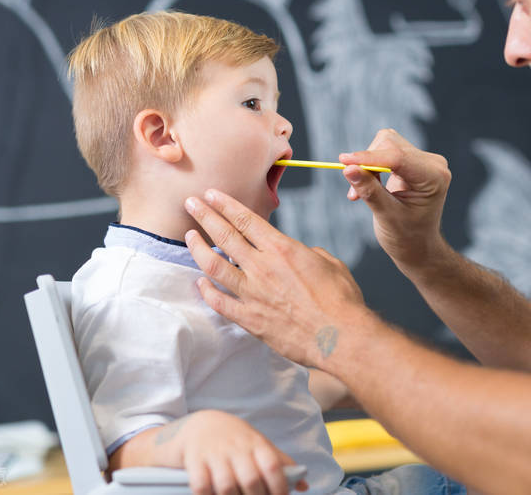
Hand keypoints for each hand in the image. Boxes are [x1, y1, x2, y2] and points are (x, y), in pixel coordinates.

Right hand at [121, 410, 305, 494]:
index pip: (273, 466)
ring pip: (227, 486)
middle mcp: (236, 448)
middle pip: (251, 479)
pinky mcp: (195, 462)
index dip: (280, 487)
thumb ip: (281, 464)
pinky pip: (201, 486)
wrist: (201, 425)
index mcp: (256, 444)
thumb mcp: (260, 446)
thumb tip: (305, 486)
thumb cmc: (237, 441)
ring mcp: (215, 455)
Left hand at [184, 189, 365, 367]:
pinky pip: (219, 302)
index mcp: (282, 248)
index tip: (211, 194)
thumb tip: (303, 253)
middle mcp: (262, 267)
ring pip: (214, 266)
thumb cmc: (341, 300)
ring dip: (198, 248)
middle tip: (190, 203)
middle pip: (225, 235)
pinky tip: (200, 282)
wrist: (339, 336)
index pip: (246, 219)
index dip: (225, 204)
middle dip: (205, 216)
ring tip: (189, 236)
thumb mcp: (330, 263)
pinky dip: (207, 291)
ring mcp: (253, 293)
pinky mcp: (250, 319)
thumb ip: (310, 253)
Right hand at [338, 129, 452, 271]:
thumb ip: (369, 190)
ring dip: (367, 165)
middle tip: (355, 192)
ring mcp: (423, 160)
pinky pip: (384, 151)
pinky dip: (371, 166)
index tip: (343, 161)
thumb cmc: (406, 236)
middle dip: (367, 163)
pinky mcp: (412, 160)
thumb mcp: (386, 215)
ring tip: (362, 193)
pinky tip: (368, 187)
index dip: (368, 157)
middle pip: (390, 144)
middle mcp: (432, 163)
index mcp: (434, 177)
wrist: (418, 246)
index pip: (398, 157)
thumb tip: (348, 168)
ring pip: (385, 144)